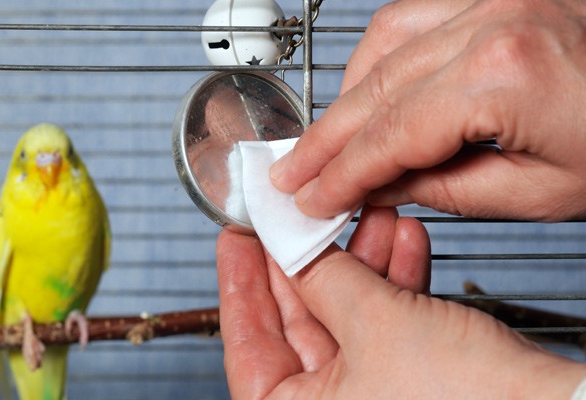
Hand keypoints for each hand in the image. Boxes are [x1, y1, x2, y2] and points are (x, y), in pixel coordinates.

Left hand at [216, 206, 585, 398]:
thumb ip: (323, 279)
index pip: (247, 344)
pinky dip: (395, 284)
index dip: (239, 283)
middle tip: (301, 213)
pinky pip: (387, 326)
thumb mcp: (376, 325)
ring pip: (347, 318)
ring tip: (370, 214)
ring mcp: (371, 397)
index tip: (236, 237)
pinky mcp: (412, 383)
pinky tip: (405, 240)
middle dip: (309, 259)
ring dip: (361, 262)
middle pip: (297, 324)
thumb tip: (288, 246)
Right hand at [269, 0, 585, 221]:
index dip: (341, 173)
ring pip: (384, 41)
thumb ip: (446, 189)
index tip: (309, 198)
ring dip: (347, 94)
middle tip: (292, 174)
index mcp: (506, 76)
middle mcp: (493, 21)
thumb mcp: (544, 192)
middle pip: (374, 88)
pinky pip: (415, 12)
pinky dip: (381, 53)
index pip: (391, 134)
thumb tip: (381, 186)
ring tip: (328, 140)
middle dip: (326, 139)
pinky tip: (370, 85)